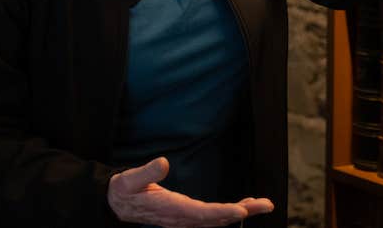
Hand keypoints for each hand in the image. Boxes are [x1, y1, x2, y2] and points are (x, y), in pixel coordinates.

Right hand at [107, 157, 273, 226]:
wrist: (117, 204)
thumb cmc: (124, 190)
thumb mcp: (129, 180)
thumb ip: (146, 172)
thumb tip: (163, 162)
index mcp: (170, 208)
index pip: (200, 213)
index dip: (222, 213)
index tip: (241, 211)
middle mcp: (181, 217)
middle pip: (216, 218)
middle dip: (242, 212)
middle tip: (266, 205)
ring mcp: (185, 219)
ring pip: (217, 219)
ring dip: (241, 212)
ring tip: (262, 204)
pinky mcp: (187, 216)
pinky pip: (212, 217)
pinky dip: (230, 212)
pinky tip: (244, 206)